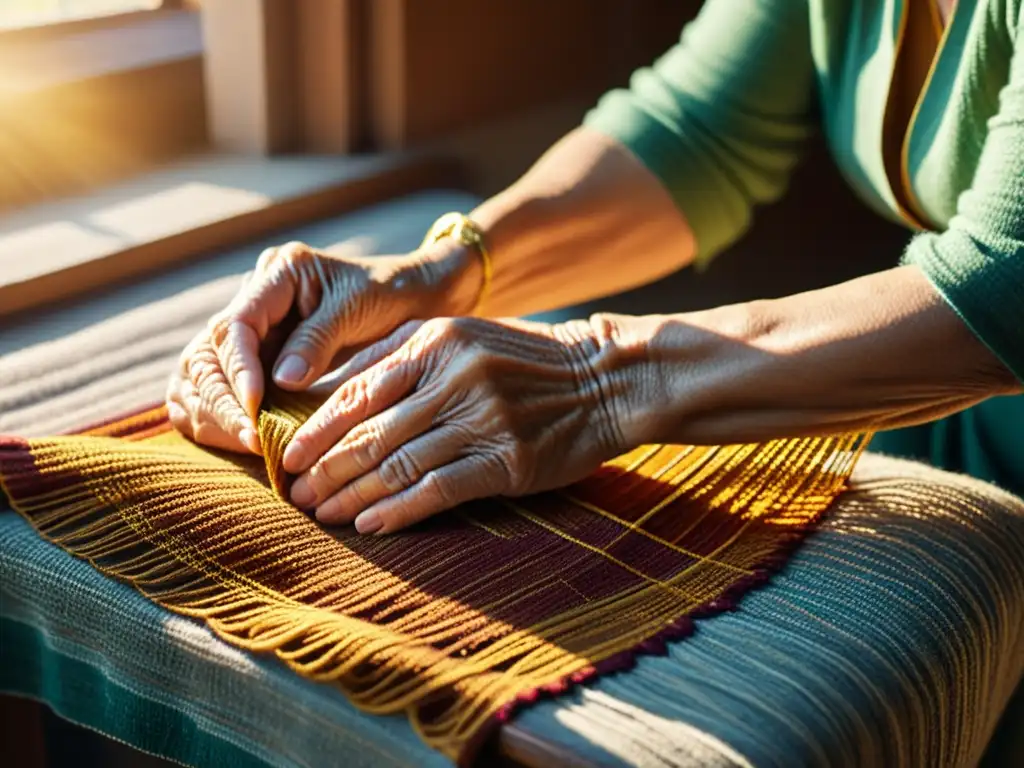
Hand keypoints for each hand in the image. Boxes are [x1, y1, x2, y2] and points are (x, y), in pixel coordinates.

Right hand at [166, 239, 482, 453]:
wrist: (414, 297)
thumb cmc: (392, 295)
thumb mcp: (359, 309)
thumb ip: (318, 340)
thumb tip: (280, 381)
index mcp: (278, 274)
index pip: (235, 325)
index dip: (239, 368)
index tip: (254, 406)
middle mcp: (256, 298)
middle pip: (209, 353)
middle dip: (223, 399)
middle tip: (250, 439)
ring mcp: (255, 329)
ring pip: (205, 374)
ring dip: (219, 411)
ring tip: (247, 444)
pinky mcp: (261, 357)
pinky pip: (225, 389)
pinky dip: (229, 416)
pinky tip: (245, 441)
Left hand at [281, 316, 637, 533]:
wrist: (605, 378)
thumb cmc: (525, 360)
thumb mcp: (463, 335)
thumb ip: (401, 355)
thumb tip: (332, 391)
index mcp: (435, 341)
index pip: (357, 391)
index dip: (316, 429)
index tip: (287, 455)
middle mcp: (453, 377)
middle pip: (369, 432)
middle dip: (325, 468)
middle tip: (294, 494)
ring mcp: (481, 419)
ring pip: (397, 463)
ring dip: (351, 494)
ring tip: (320, 514)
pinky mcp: (506, 461)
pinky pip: (438, 489)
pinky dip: (398, 510)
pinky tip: (369, 524)